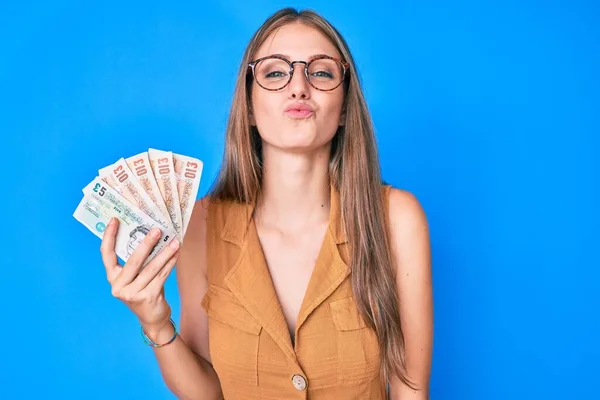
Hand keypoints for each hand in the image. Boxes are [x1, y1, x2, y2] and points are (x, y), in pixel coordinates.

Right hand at [100, 217, 179, 334]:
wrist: (152, 318)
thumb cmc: (145, 291)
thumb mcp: (136, 277)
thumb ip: (138, 261)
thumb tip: (151, 235)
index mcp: (113, 277)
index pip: (106, 254)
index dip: (109, 236)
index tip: (114, 220)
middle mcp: (119, 286)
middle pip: (133, 260)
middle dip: (146, 243)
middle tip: (157, 230)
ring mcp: (132, 293)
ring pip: (151, 268)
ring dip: (164, 253)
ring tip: (174, 241)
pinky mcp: (147, 297)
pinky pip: (161, 276)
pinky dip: (170, 263)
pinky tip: (176, 254)